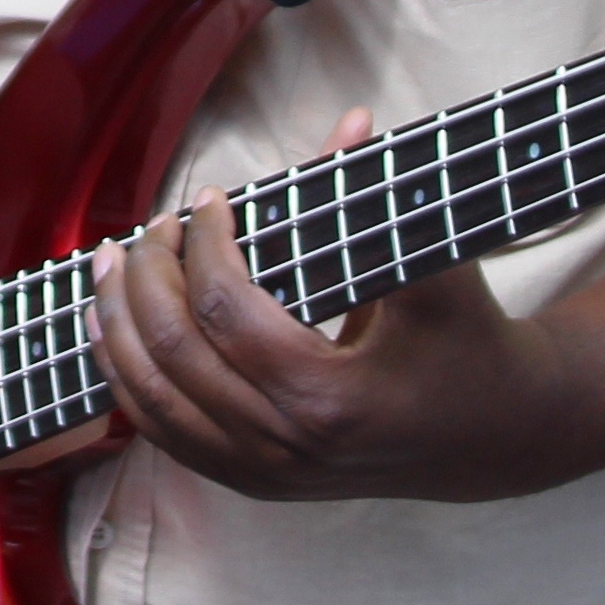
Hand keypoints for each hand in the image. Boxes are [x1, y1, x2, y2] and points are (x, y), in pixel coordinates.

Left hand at [85, 121, 595, 503]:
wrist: (496, 436)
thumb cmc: (469, 342)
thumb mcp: (438, 269)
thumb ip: (380, 199)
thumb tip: (346, 120)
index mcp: (328, 400)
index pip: (225, 312)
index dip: (204, 246)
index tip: (209, 201)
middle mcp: (285, 451)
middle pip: (173, 355)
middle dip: (146, 278)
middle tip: (148, 228)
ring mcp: (264, 476)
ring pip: (151, 402)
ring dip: (116, 326)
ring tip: (108, 267)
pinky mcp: (253, 484)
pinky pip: (164, 434)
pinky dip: (127, 379)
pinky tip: (112, 329)